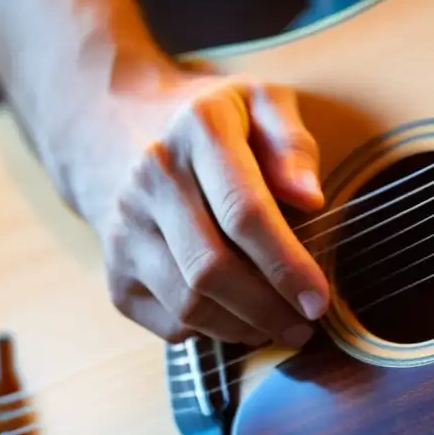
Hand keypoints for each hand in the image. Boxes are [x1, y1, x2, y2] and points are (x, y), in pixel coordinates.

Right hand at [82, 66, 328, 347]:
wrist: (114, 127)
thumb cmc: (213, 122)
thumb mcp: (259, 103)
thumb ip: (292, 144)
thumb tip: (311, 199)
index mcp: (198, 129)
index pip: (243, 211)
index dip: (285, 264)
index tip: (319, 299)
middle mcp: (152, 177)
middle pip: (211, 267)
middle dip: (268, 309)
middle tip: (307, 325)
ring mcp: (124, 226)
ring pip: (187, 302)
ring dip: (243, 328)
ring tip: (281, 325)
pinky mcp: (114, 269)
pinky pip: (168, 322)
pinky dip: (212, 331)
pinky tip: (240, 317)